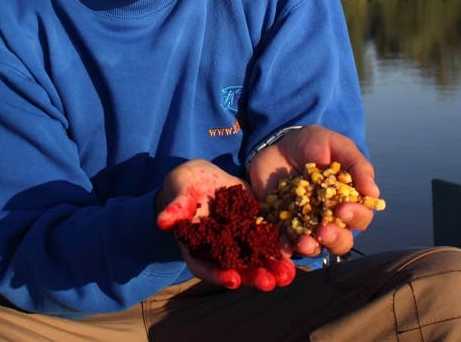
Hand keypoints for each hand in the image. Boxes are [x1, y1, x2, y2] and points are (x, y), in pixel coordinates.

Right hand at [156, 159, 294, 290]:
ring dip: (272, 268)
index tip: (233, 280)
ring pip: (256, 258)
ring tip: (289, 275)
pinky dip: (282, 247)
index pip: (206, 266)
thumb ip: (176, 207)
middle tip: (270, 283)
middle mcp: (220, 250)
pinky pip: (269, 240)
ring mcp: (239, 240)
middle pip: (236, 269)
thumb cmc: (184, 185)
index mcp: (198, 247)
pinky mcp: (255, 226)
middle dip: (253, 276)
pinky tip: (298, 250)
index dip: (218, 275)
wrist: (204, 176)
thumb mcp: (179, 191)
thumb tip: (162, 221)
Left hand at [247, 125, 380, 257]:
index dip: (356, 216)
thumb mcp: (336, 145)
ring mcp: (307, 224)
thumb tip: (373, 192)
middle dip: (335, 238)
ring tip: (303, 242)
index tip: (343, 208)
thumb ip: (356, 164)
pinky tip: (283, 245)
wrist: (278, 144)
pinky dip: (286, 247)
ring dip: (312, 248)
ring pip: (317, 248)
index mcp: (349, 200)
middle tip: (324, 230)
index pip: (361, 216)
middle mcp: (331, 217)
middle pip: (342, 240)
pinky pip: (287, 244)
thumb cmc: (314, 144)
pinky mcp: (284, 225)